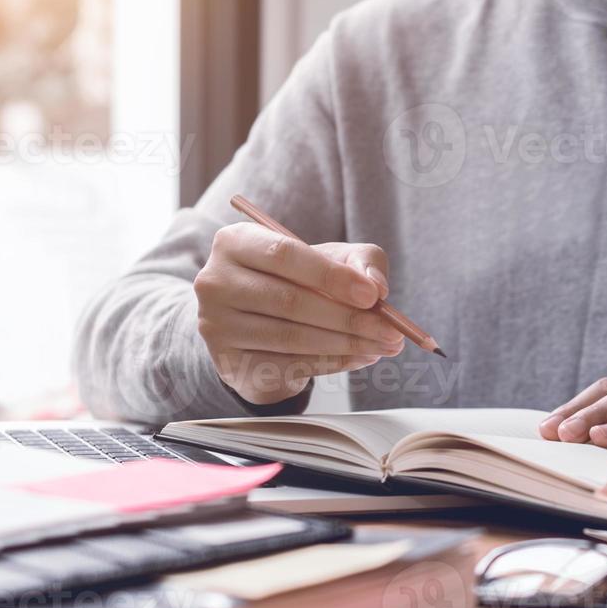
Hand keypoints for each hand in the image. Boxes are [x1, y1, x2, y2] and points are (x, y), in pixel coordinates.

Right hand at [194, 222, 405, 404]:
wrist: (261, 326)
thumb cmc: (299, 282)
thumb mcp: (331, 259)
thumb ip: (360, 261)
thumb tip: (377, 287)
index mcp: (235, 242)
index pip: (284, 255)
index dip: (332, 276)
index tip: (373, 295)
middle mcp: (216, 281)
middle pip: (289, 301)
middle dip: (349, 318)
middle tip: (391, 331)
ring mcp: (217, 326)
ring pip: (291, 338)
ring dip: (346, 344)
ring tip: (384, 345)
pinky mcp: (229, 363)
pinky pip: (289, 365)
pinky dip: (333, 363)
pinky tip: (361, 356)